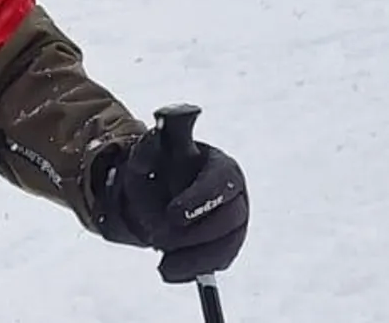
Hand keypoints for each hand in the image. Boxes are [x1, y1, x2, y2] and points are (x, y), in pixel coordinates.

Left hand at [99, 126, 248, 282]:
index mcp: (221, 166)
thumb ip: (159, 136)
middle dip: (196, 233)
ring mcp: (233, 223)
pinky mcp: (224, 245)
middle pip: (230, 219)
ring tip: (163, 266)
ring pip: (228, 245)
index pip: (222, 183)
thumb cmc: (159, 165)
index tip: (173, 214)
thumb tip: (167, 114)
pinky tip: (169, 272)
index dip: (200, 200)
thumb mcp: (152, 149)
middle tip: (160, 238)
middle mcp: (235, 196)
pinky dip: (195, 270)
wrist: (155, 190)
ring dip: (196, 259)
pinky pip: (218, 262)